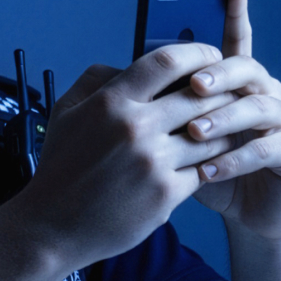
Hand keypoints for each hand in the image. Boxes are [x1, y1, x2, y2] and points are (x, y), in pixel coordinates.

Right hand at [13, 42, 237, 265]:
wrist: (52, 227)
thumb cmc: (60, 168)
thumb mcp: (65, 111)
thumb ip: (97, 79)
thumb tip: (132, 64)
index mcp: (111, 102)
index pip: (167, 62)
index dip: (198, 53)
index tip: (210, 56)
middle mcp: (134, 128)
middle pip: (199, 95)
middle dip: (221, 92)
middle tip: (229, 94)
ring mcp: (152, 163)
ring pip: (210, 135)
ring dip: (221, 130)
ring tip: (221, 130)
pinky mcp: (164, 195)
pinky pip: (203, 170)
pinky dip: (208, 165)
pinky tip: (204, 163)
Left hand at [186, 0, 280, 240]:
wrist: (244, 211)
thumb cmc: (205, 166)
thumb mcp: (178, 132)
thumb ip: (163, 101)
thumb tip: (122, 73)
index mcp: (237, 81)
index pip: (235, 39)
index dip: (234, 11)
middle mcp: (265, 91)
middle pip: (247, 69)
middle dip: (219, 73)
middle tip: (192, 84)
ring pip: (258, 107)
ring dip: (223, 119)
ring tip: (193, 133)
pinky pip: (268, 148)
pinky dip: (236, 158)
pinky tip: (209, 169)